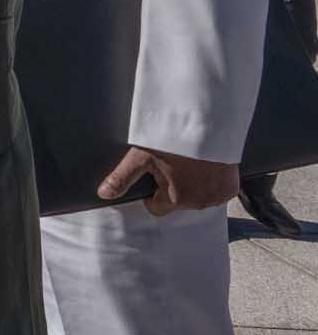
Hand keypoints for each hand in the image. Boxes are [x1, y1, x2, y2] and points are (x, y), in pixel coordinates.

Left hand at [98, 145, 241, 214]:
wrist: (209, 126)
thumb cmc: (174, 141)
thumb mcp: (142, 156)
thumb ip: (122, 177)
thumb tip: (103, 194)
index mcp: (175, 200)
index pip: (156, 208)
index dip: (151, 192)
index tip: (153, 175)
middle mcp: (198, 204)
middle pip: (177, 202)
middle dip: (173, 187)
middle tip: (172, 164)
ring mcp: (216, 198)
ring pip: (197, 197)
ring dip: (193, 185)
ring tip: (189, 163)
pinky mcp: (230, 189)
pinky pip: (216, 192)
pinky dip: (211, 182)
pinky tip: (205, 166)